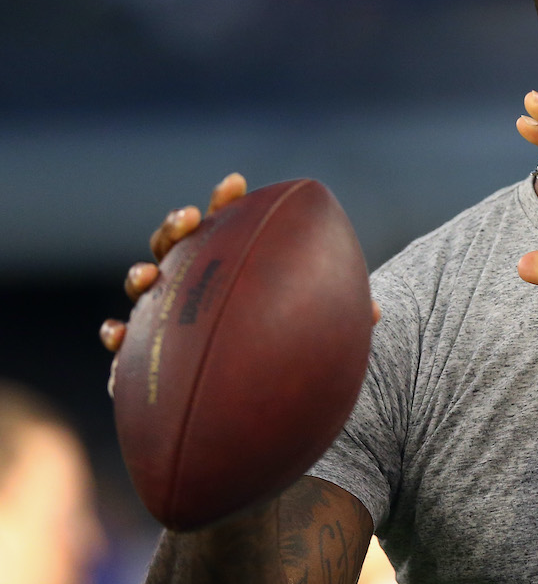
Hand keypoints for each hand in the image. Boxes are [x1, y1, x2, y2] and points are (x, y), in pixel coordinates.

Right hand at [99, 173, 382, 393]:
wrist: (253, 401)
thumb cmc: (282, 350)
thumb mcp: (312, 332)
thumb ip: (336, 317)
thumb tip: (375, 311)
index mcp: (230, 267)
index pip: (225, 225)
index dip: (226, 201)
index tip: (236, 182)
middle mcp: (194, 285)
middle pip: (176, 245)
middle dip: (177, 226)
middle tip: (190, 218)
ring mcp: (166, 317)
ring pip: (144, 288)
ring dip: (141, 275)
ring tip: (147, 276)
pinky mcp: (147, 355)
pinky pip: (124, 346)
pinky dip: (116, 336)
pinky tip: (115, 335)